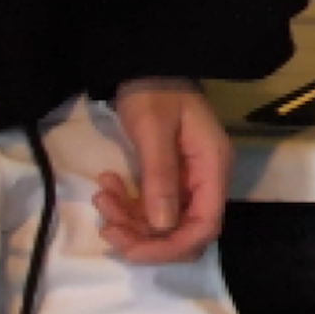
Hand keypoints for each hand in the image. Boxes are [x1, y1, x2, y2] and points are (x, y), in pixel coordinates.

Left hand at [95, 79, 232, 264]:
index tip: (131, 248)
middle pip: (185, 232)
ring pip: (165, 225)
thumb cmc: (154, 91)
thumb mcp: (153, 130)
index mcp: (212, 167)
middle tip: (108, 227)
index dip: (171, 246)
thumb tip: (162, 227)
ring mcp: (189, 181)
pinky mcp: (171, 179)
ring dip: (131, 222)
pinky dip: (128, 207)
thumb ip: (160, 177)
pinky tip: (107, 188)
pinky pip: (153, 208)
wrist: (147, 65)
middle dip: (146, 238)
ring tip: (102, 199)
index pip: (205, 225)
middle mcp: (206, 180)